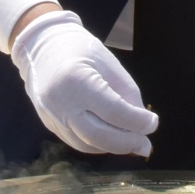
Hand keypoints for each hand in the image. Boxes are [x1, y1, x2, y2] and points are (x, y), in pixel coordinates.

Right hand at [11, 11, 156, 155]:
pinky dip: (98, 144)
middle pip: (98, 136)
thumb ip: (127, 95)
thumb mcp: (110, 64)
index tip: (153, 124)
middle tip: (145, 144)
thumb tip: (143, 127)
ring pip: (87, 145)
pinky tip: (112, 137)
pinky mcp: (49, 124)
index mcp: (77, 80)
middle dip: (127, 143)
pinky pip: (77, 142)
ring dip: (113, 146)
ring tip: (132, 140)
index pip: (113, 111)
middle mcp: (60, 102)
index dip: (137, 122)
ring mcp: (51, 116)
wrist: (41, 47)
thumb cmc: (81, 51)